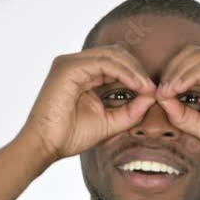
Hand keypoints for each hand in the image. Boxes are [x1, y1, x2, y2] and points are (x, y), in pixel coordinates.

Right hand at [20, 44, 156, 160]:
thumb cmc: (71, 136)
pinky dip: (123, 72)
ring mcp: (70, 63)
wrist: (46, 145)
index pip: (116, 63)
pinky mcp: (68, 68)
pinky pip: (104, 63)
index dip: (137, 74)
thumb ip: (131, 111)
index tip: (153, 92)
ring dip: (134, 71)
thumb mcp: (110, 122)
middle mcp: (76, 64)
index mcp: (84, 74)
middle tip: (153, 88)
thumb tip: (153, 97)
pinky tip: (136, 86)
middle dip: (138, 70)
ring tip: (147, 88)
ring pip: (112, 55)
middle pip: (117, 54)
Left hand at [155, 46, 199, 166]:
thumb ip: (179, 112)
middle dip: (169, 70)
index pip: (187, 62)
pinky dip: (189, 75)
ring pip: (197, 56)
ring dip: (176, 72)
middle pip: (189, 53)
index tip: (155, 95)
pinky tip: (178, 88)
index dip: (168, 74)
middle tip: (159, 91)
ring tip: (166, 91)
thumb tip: (159, 97)